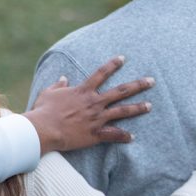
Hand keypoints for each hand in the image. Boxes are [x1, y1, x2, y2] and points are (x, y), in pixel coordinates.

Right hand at [25, 56, 152, 154]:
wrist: (44, 129)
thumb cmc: (44, 110)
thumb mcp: (48, 93)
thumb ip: (58, 85)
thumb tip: (63, 78)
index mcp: (83, 91)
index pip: (101, 73)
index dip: (112, 65)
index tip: (123, 58)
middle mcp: (93, 103)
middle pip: (120, 91)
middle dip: (137, 85)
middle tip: (151, 81)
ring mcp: (97, 118)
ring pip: (122, 111)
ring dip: (137, 108)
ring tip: (149, 105)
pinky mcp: (96, 133)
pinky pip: (114, 135)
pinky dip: (123, 136)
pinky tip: (132, 136)